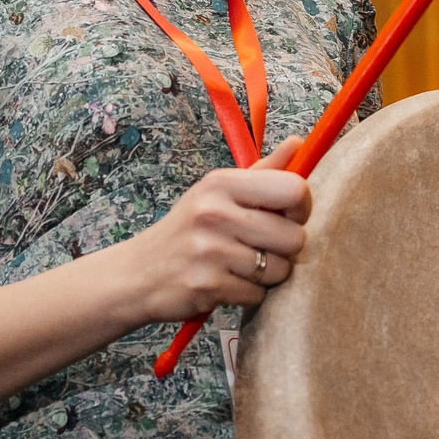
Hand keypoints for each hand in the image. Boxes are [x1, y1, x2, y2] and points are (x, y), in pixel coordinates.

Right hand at [125, 137, 307, 322]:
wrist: (137, 274)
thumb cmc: (186, 230)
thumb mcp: (216, 192)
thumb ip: (262, 171)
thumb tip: (298, 143)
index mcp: (222, 183)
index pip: (293, 190)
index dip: (300, 208)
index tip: (287, 216)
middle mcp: (215, 213)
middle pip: (294, 237)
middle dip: (283, 248)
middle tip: (259, 247)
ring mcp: (210, 251)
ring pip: (279, 270)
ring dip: (266, 275)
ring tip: (239, 266)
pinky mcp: (208, 286)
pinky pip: (258, 295)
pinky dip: (247, 294)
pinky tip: (226, 282)